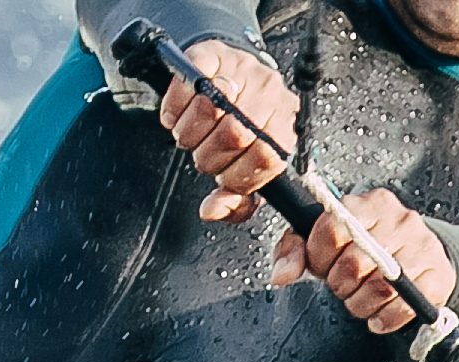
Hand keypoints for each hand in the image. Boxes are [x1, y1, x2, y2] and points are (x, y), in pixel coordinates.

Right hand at [155, 40, 298, 222]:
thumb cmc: (240, 129)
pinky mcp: (212, 54)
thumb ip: (236, 200)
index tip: (223, 176)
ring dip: (189, 133)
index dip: (236, 175)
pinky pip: (188, 82)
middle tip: (203, 154)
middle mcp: (270, 94)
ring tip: (191, 135)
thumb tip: (212, 210)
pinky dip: (175, 106)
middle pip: (234, 134)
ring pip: (208, 108)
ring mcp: (242, 69)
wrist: (231, 77)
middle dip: (208, 156)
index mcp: (283, 127)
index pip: (264, 158)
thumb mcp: (245, 169)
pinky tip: (179, 114)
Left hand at [273, 187, 457, 333]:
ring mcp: (423, 246)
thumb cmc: (363, 251)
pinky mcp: (438, 275)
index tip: (324, 266)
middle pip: (356, 262)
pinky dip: (385, 319)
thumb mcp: (323, 243)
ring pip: (381, 287)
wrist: (417, 261)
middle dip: (340, 285)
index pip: (333, 227)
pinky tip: (378, 316)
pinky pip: (406, 306)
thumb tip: (281, 275)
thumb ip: (294, 250)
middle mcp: (400, 219)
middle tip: (343, 287)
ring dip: (360, 305)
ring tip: (359, 301)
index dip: (320, 257)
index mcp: (369, 204)